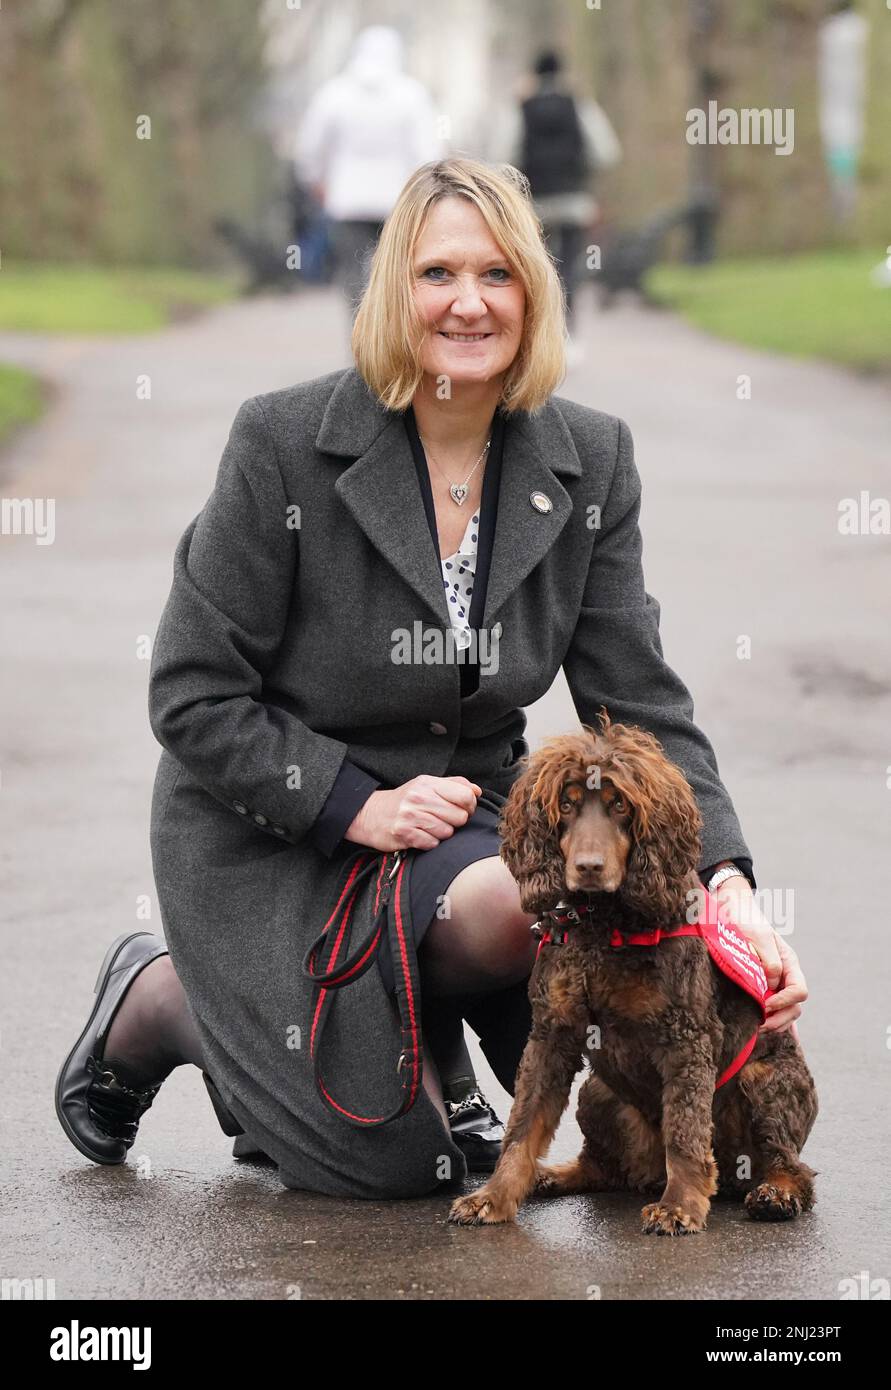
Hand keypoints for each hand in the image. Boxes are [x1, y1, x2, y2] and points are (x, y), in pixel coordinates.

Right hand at [345, 774, 481, 852]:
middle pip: (460, 816)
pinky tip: (420, 835)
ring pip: (448, 832)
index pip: (466, 795)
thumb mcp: (426, 785)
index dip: (470, 806)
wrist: (369, 814)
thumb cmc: (404, 801)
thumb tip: (477, 791)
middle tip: (444, 820)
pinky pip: (433, 844)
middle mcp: (419, 797)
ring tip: (429, 827)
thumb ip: (454, 785)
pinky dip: (429, 842)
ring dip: (442, 833)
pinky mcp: (404, 834)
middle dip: (456, 821)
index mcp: (428, 783)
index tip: (463, 809)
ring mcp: (411, 816)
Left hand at [712, 874, 807, 1034]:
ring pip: (786, 1013)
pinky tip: (771, 1034)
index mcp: (789, 962)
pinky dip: (776, 1023)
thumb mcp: (757, 936)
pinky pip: (776, 1010)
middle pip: (795, 1007)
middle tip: (758, 1025)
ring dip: (774, 1023)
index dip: (784, 1001)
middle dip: (779, 1019)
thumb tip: (771, 985)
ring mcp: (776, 983)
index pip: (799, 991)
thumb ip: (769, 960)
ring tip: (756, 1028)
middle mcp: (786, 975)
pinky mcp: (763, 988)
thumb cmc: (745, 921)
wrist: (732, 912)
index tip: (765, 1004)